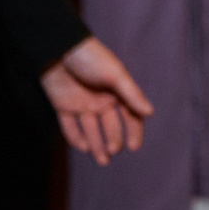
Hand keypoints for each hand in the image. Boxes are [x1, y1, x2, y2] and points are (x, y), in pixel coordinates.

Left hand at [40, 37, 153, 165]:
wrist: (59, 49)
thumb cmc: (91, 58)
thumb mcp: (115, 76)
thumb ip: (131, 94)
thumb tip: (150, 113)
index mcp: (117, 93)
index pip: (129, 116)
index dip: (133, 132)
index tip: (133, 147)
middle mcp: (101, 100)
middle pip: (110, 126)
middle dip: (112, 140)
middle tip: (112, 151)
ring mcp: (82, 104)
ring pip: (91, 129)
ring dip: (96, 145)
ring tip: (102, 160)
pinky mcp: (63, 106)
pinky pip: (70, 126)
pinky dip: (76, 138)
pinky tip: (84, 148)